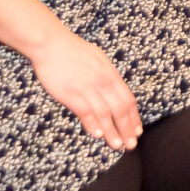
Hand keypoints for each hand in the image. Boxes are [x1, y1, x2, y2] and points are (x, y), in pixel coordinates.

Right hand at [26, 30, 141, 150]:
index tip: (137, 130)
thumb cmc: (74, 51)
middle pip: (120, 109)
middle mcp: (103, 82)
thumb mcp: (99, 60)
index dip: (134, 117)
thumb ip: (108, 76)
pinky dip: (93, 124)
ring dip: (112, 132)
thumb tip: (115, 89)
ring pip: (104, 114)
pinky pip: (85, 111)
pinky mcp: (71, 94)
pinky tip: (99, 135)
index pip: (127, 99)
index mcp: (111, 74)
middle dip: (127, 128)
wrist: (52, 45)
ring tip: (117, 145)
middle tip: (131, 144)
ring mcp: (87, 88)